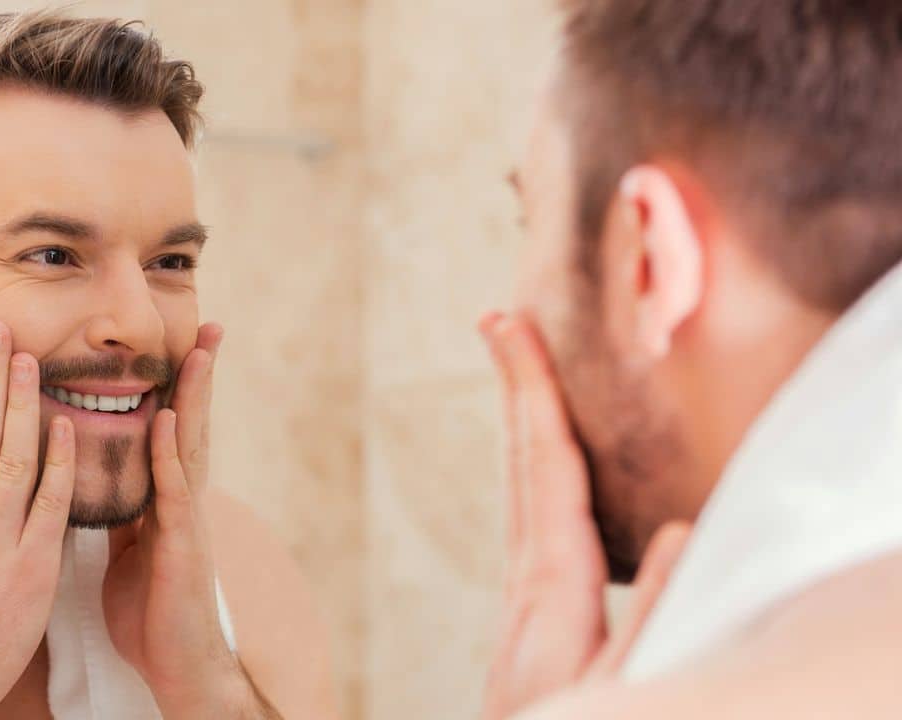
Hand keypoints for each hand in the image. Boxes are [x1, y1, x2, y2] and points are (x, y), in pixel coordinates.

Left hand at [103, 324, 278, 718]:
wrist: (176, 665)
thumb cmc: (151, 612)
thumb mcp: (127, 554)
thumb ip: (121, 515)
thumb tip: (100, 485)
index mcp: (165, 501)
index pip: (171, 432)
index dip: (176, 389)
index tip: (180, 344)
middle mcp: (181, 500)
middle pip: (190, 425)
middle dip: (198, 376)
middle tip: (209, 326)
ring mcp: (186, 519)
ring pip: (190, 446)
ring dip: (194, 397)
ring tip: (198, 350)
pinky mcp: (181, 544)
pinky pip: (172, 491)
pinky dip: (170, 453)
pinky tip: (167, 419)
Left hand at [478, 312, 689, 719]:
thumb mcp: (623, 680)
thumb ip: (654, 611)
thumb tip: (680, 527)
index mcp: (551, 586)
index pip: (543, 467)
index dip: (532, 393)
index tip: (510, 331)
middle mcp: (528, 582)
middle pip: (521, 462)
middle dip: (515, 387)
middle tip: (498, 321)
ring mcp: (524, 598)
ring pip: (520, 488)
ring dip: (522, 423)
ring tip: (520, 372)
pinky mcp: (531, 617)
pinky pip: (530, 519)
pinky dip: (535, 472)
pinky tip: (545, 472)